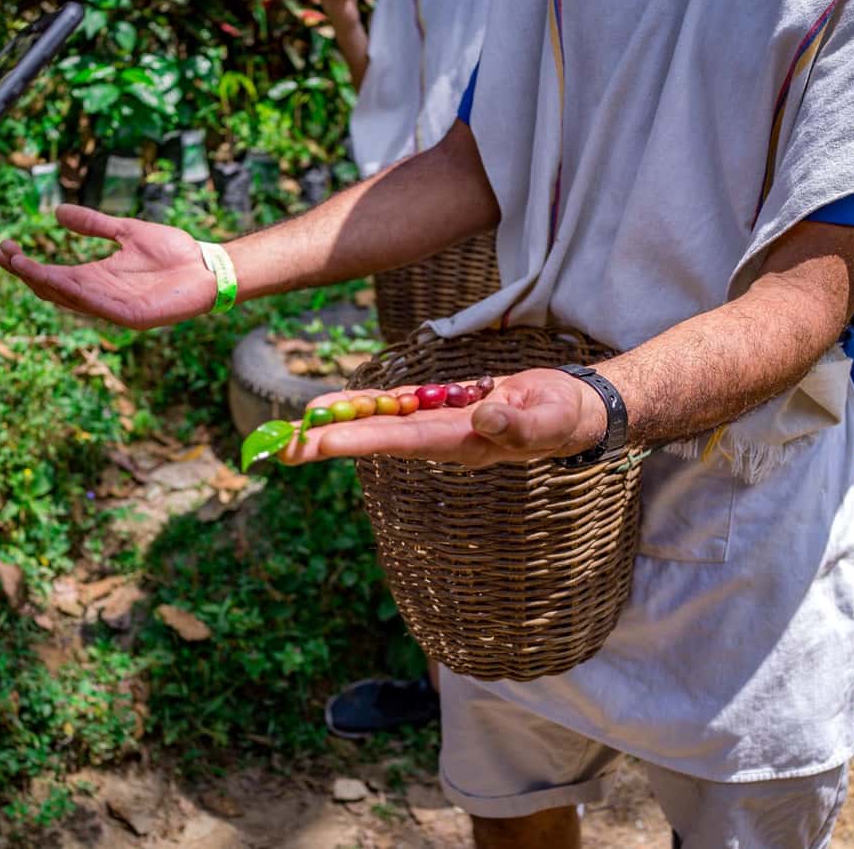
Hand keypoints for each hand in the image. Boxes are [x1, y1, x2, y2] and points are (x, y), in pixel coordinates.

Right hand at [0, 205, 215, 329]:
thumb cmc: (175, 252)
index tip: (2, 247)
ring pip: (72, 299)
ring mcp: (117, 308)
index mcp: (99, 277)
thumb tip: (58, 212)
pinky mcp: (134, 316)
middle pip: (55, 289)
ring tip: (20, 265)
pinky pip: (100, 307)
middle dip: (27, 273)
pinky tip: (59, 280)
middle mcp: (103, 295)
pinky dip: (78, 294)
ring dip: (45, 282)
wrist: (209, 266)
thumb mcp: (126, 231)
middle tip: (3, 253)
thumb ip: (95, 224)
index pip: (53, 274)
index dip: (26, 264)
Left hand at [280, 369, 606, 467]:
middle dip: (332, 442)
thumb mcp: (551, 418)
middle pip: (379, 439)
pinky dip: (369, 404)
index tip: (318, 442)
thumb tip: (484, 416)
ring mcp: (441, 426)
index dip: (359, 440)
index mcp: (465, 443)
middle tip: (282, 449)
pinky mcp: (444, 410)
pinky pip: (400, 407)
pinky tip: (342, 404)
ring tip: (297, 425)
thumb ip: (519, 422)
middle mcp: (444, 439)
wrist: (572, 412)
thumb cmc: (565, 416)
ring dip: (341, 423)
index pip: (403, 442)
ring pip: (383, 423)